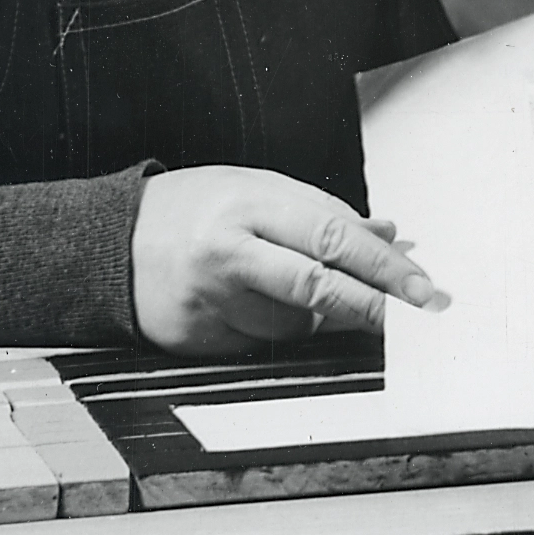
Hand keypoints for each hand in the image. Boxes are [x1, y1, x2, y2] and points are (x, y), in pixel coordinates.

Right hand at [130, 164, 450, 357]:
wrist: (112, 243)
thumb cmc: (196, 209)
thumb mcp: (258, 190)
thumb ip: (324, 213)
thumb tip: (389, 238)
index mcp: (248, 206)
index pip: (331, 236)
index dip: (383, 265)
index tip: (421, 286)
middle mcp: (227, 254)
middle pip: (316, 288)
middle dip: (373, 306)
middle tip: (413, 317)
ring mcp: (209, 301)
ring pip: (293, 324)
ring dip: (316, 315)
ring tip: (294, 286)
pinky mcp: (197, 339)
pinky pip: (261, 344)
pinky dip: (275, 328)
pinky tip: (256, 304)